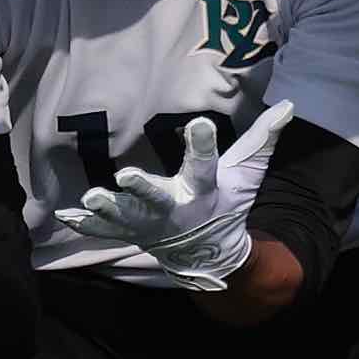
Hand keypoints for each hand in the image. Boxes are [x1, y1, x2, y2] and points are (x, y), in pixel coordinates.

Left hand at [54, 103, 295, 291]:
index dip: (204, 144)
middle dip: (142, 190)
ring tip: (91, 199)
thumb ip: (263, 138)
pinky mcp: (133, 233)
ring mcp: (151, 225)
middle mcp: (177, 209)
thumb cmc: (228, 204)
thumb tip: (291, 104)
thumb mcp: (248, 173)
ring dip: (108, 209)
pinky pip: (107, 231)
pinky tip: (67, 214)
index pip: (206, 163)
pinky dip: (88, 225)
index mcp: (205, 190)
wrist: (211, 253)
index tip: (199, 123)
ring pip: (127, 217)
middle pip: (158, 198)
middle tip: (125, 176)